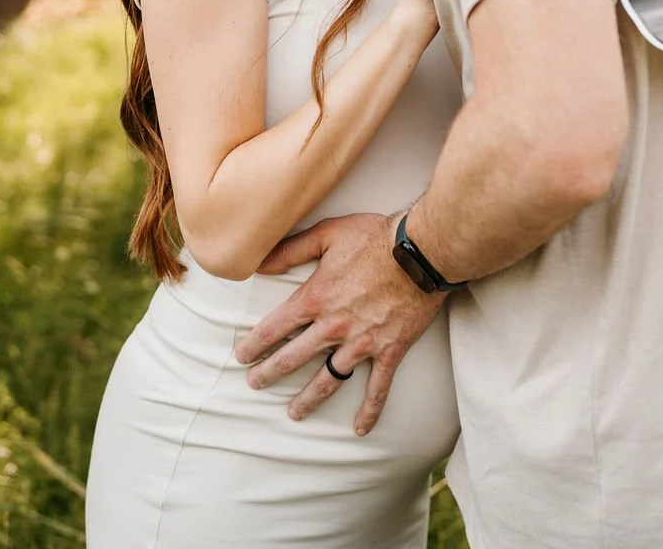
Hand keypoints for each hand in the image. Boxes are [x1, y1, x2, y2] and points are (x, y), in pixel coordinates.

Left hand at [234, 213, 442, 433]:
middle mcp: (334, 327)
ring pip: (329, 380)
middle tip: (254, 384)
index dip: (255, 344)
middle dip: (270, 373)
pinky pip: (377, 388)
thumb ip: (291, 249)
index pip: (275, 328)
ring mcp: (361, 344)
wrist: (420, 253)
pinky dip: (370, 410)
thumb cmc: (374, 238)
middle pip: (294, 358)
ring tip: (294, 412)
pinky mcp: (389, 351)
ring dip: (308, 399)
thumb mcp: (327, 233)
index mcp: (316, 298)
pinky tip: (360, 428)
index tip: (242, 356)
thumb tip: (259, 262)